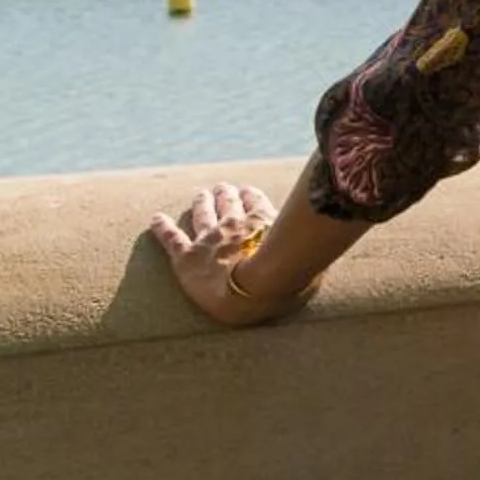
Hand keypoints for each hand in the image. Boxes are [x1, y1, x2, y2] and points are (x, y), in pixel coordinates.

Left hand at [145, 182, 305, 327]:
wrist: (254, 291)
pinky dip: (162, 227)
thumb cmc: (288, 280)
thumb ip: (312, 259)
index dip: (251, 197)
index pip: (256, 203)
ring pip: (203, 213)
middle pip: (228, 203)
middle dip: (225, 194)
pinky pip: (171, 238)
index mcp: (263, 223)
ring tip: (201, 194)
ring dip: (202, 202)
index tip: (248, 192)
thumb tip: (324, 263)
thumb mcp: (309, 262)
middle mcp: (235, 224)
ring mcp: (209, 238)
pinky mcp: (186, 256)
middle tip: (223, 188)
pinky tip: (155, 218)